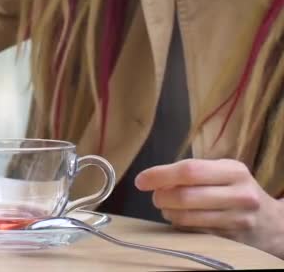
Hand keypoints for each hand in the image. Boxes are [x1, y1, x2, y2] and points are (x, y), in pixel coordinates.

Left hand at [135, 158, 283, 257]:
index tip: (141, 180)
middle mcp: (238, 195)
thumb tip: (153, 180)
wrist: (273, 224)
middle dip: (161, 197)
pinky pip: (193, 233)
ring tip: (168, 208)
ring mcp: (236, 220)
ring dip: (167, 213)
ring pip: (186, 218)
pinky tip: (182, 220)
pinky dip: (179, 226)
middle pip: (184, 196)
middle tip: (156, 197)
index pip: (189, 171)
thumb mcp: (223, 173)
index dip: (160, 175)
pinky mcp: (230, 240)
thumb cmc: (236, 191)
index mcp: (234, 171)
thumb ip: (193, 173)